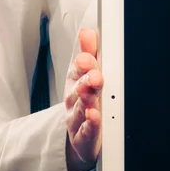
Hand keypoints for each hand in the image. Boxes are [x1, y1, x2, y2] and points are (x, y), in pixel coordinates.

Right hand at [64, 28, 103, 170]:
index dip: (82, 62)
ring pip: (81, 108)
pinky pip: (85, 131)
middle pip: (78, 88)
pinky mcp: (83, 138)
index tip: (87, 56)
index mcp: (76, 82)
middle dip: (85, 80)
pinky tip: (94, 117)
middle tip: (94, 74)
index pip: (77, 69)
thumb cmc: (85, 101)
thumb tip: (88, 31)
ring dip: (86, 100)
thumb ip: (90, 52)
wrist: (80, 138)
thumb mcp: (86, 75)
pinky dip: (90, 124)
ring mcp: (78, 119)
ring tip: (93, 93)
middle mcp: (75, 100)